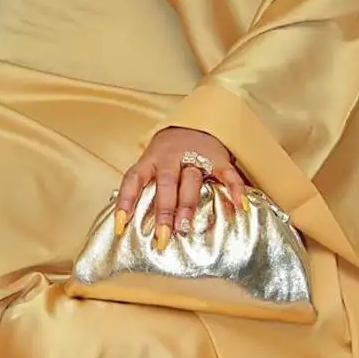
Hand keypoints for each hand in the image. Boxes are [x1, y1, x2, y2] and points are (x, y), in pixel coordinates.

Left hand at [115, 127, 246, 247]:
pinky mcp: (217, 158)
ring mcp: (194, 157)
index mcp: (150, 160)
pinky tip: (237, 204)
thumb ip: (144, 189)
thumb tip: (127, 224)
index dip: (126, 201)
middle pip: (166, 183)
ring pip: (191, 180)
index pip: (134, 179)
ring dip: (187, 204)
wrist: (193, 123)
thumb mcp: (151, 165)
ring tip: (185, 227)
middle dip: (163, 210)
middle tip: (162, 234)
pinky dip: (233, 188)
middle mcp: (170, 158)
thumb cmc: (167, 156)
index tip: (120, 224)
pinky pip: (226, 173)